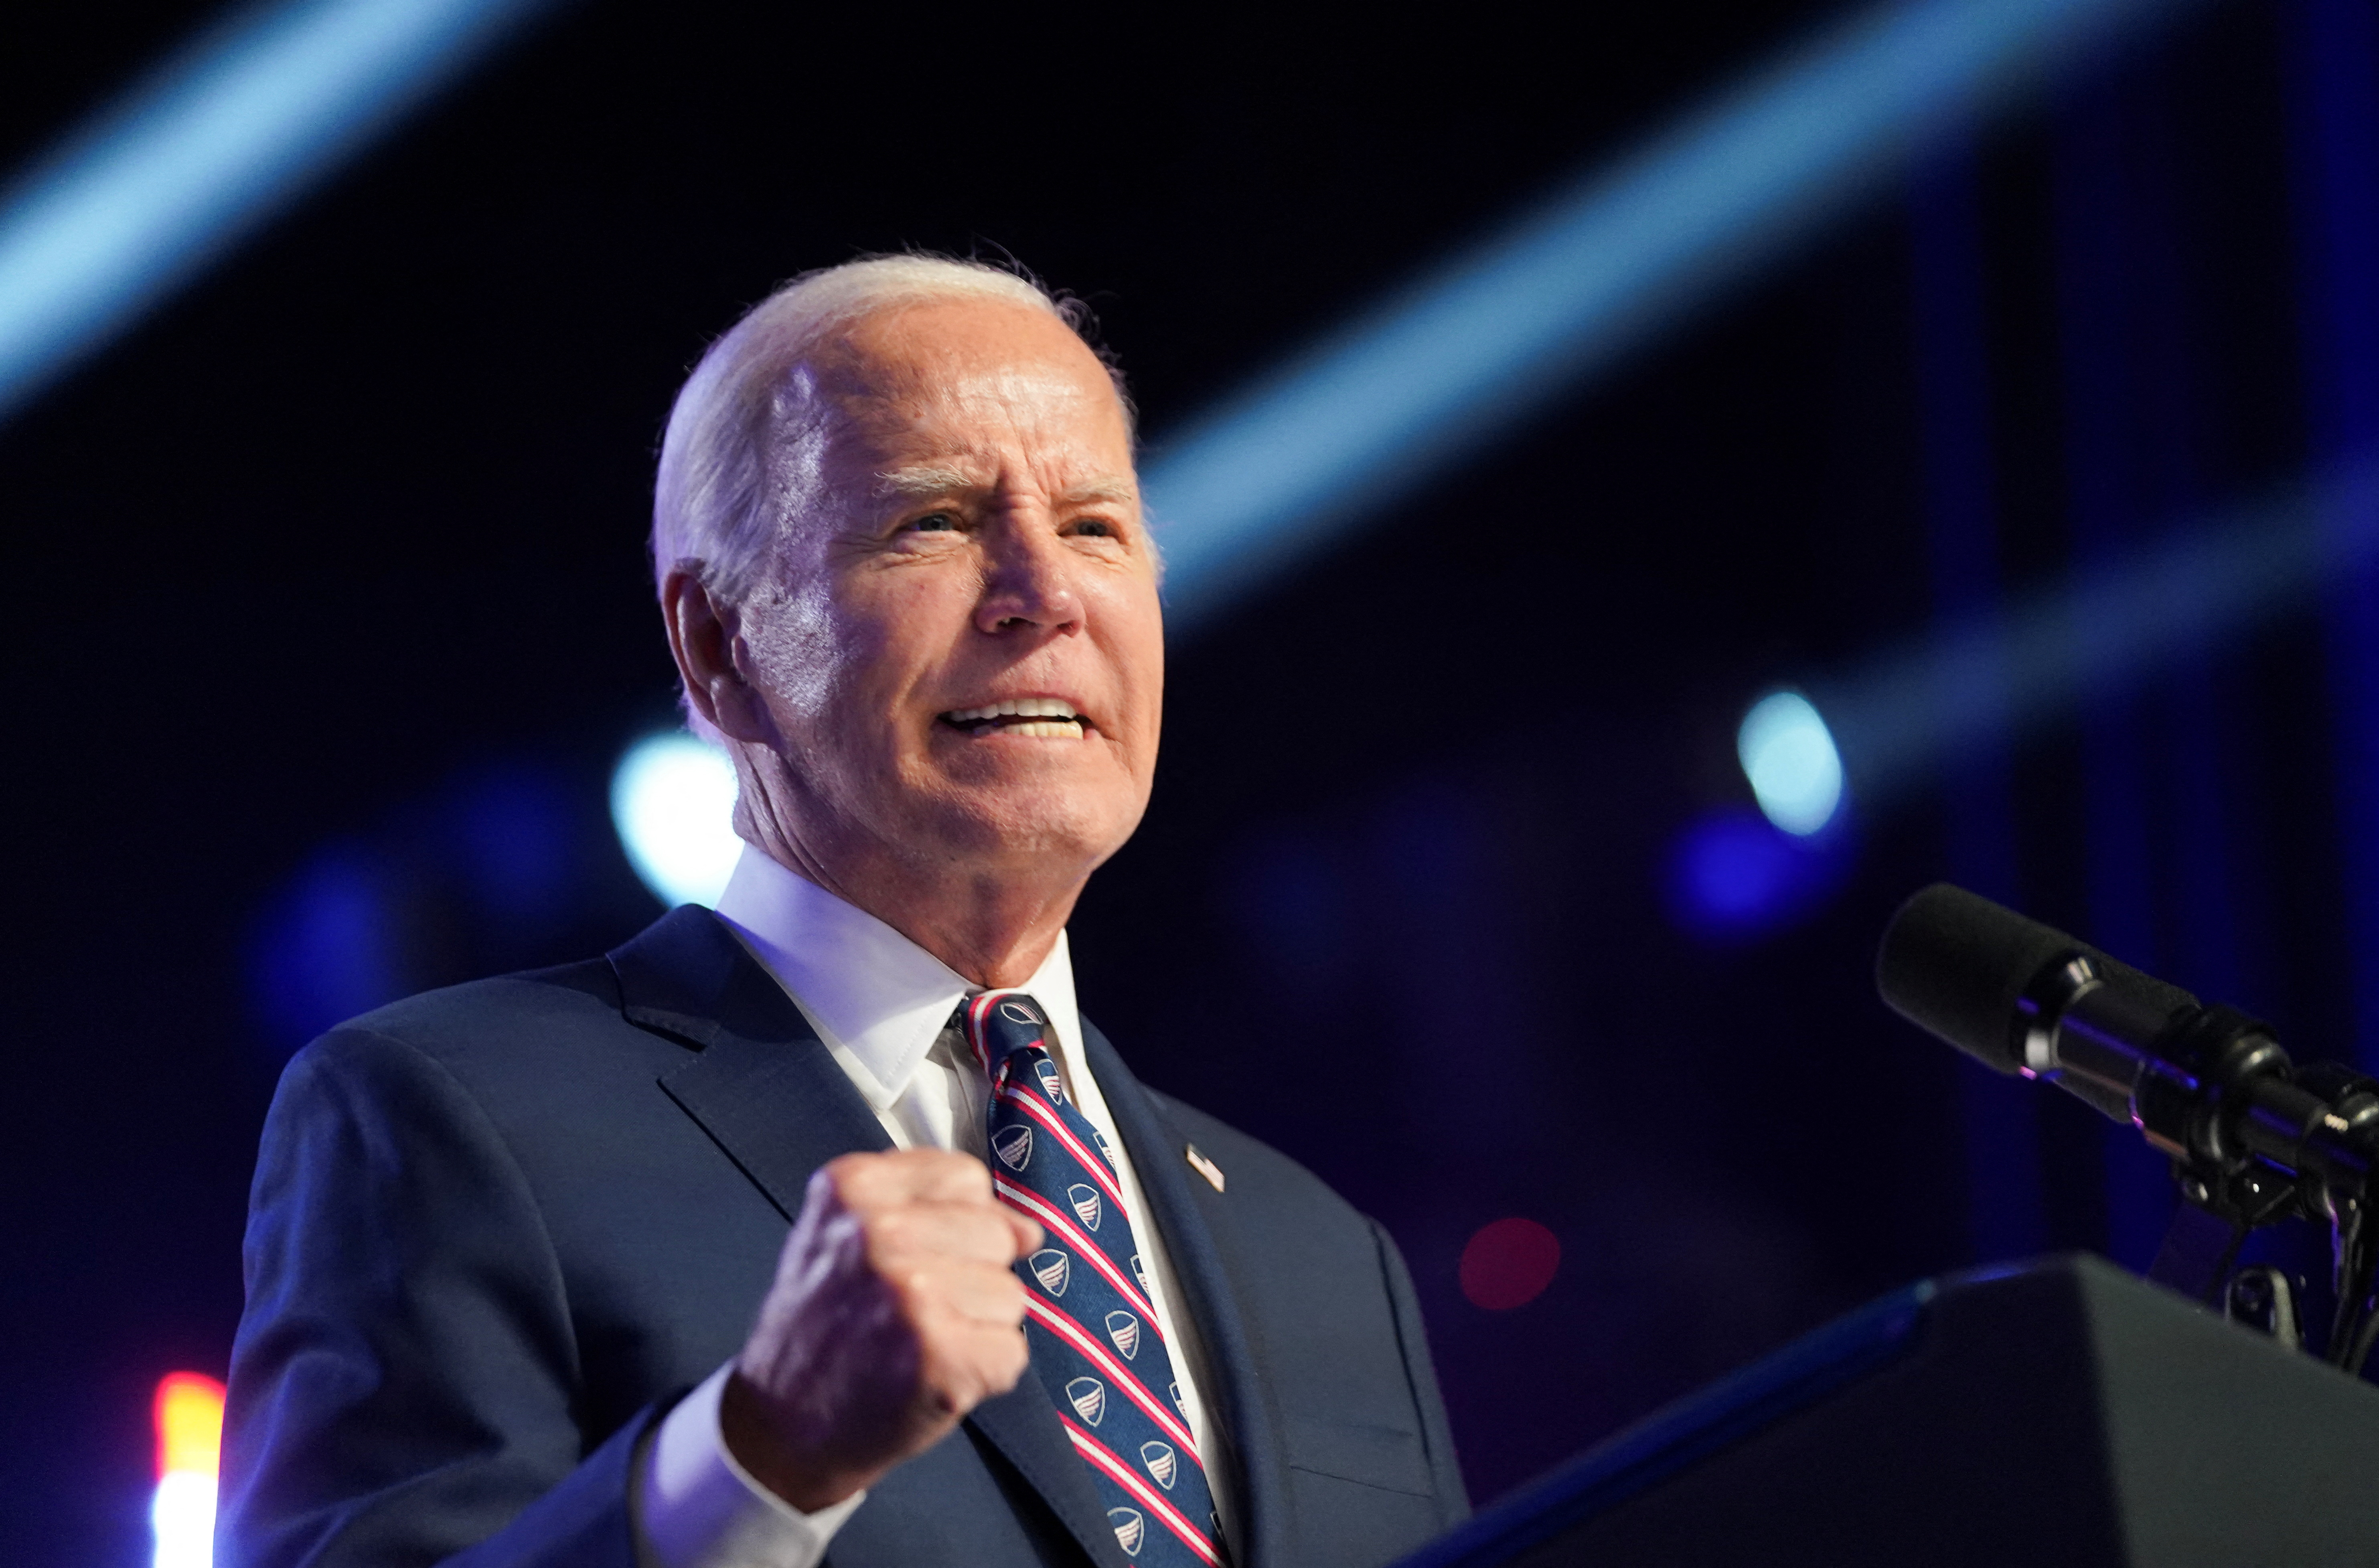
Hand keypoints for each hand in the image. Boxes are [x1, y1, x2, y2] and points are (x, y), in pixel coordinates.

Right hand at [720, 1149, 1043, 1510]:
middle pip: (998, 1234)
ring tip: (917, 1346)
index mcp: (853, 1187)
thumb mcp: (851, 1237)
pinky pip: (1012, 1351)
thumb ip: (940, 1212)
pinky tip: (932, 1379)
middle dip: (971, 1276)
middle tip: (911, 1312)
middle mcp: (878, 1232)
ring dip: (977, 1328)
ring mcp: (910, 1295)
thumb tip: (1030, 1229)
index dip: (957, 1224)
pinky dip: (984, 1374)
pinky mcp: (939, 1357)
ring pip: (1012, 1295)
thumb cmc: (824, 1327)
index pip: (967, 1178)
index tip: (917, 1257)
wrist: (780, 1428)